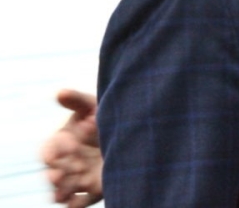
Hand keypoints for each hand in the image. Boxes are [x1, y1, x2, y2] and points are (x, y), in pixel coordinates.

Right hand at [39, 89, 103, 206]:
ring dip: (61, 192)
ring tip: (63, 194)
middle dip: (54, 175)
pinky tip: (76, 204)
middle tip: (60, 175)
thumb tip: (59, 92)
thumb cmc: (110, 115)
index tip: (70, 145)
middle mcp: (69, 161)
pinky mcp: (95, 190)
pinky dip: (74, 205)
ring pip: (62, 190)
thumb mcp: (95, 104)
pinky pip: (79, 203)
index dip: (54, 151)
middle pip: (53, 173)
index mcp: (64, 141)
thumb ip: (78, 100)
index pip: (50, 150)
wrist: (138, 130)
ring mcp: (80, 177)